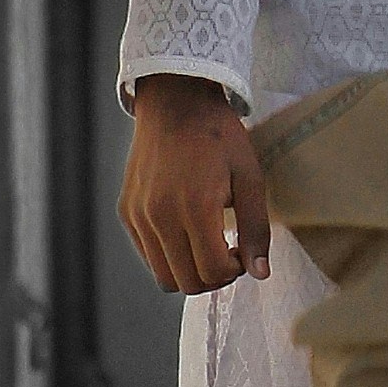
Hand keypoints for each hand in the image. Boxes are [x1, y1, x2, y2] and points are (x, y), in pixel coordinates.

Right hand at [119, 74, 270, 294]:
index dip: (234, 270)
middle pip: (188, 282)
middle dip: (214, 276)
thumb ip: (256, 228)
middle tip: (228, 252)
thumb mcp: (250, 177)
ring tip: (208, 244)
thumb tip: (260, 272)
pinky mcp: (128, 212)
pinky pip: (148, 256)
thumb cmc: (218, 137)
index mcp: (196, 206)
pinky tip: (187, 231)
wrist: (176, 104)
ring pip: (165, 276)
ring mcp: (139, 216)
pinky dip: (170, 256)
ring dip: (191, 271)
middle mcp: (161, 215)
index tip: (242, 250)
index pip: (213, 271)